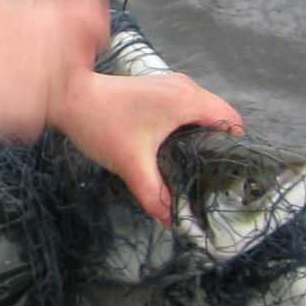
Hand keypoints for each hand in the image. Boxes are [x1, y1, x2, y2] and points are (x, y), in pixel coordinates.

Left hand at [52, 69, 242, 227]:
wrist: (70, 97)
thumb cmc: (100, 124)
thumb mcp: (131, 165)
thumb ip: (155, 196)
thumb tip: (171, 221)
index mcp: (185, 100)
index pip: (231, 119)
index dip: (235, 145)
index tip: (227, 169)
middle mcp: (183, 87)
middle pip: (219, 115)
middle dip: (219, 143)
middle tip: (210, 173)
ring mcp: (169, 84)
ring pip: (202, 110)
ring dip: (203, 133)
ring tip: (194, 163)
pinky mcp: (157, 88)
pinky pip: (186, 106)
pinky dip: (187, 124)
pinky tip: (174, 147)